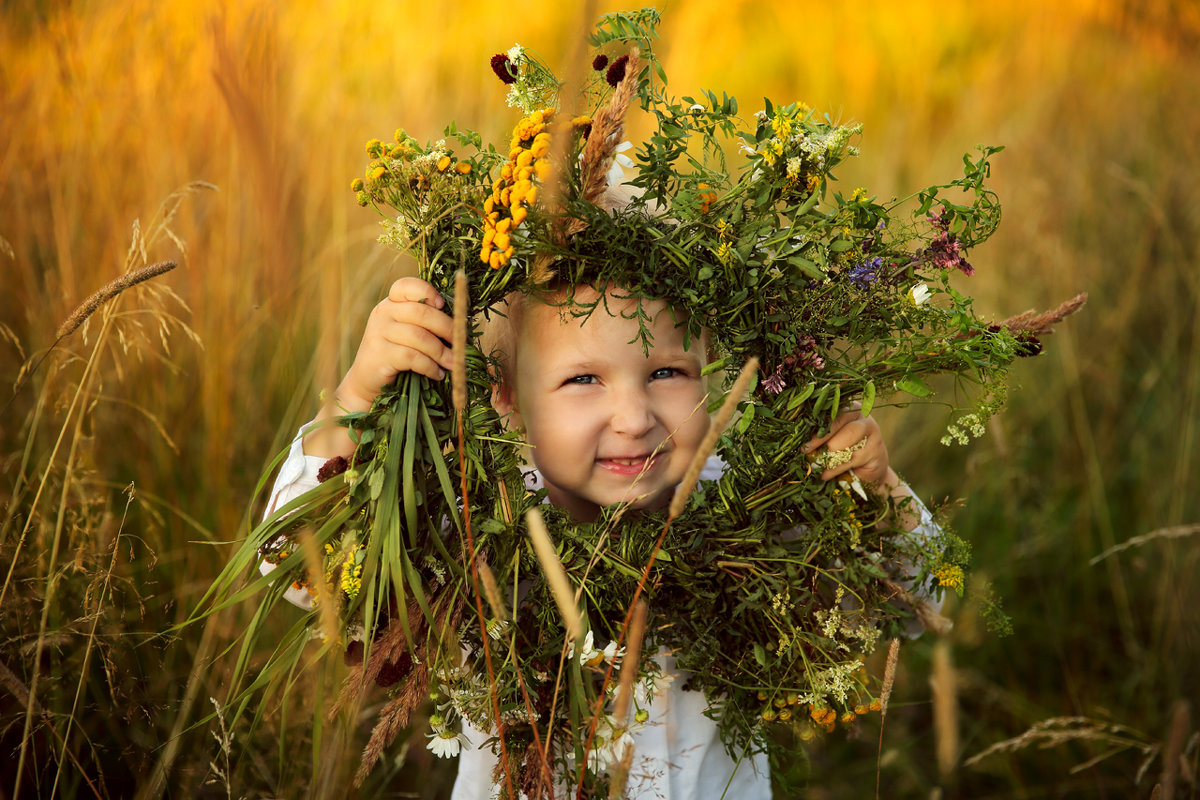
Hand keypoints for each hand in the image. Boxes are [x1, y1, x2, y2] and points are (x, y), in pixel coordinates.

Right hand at [338, 277, 454, 409]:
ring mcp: (378, 332)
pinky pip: (412, 357)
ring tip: (453, 363)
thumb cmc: (397, 356)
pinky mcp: (379, 354)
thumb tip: (461, 325)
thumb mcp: (409, 333)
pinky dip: (429, 366)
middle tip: (461, 343)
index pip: (407, 286)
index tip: (443, 305)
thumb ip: (426, 323)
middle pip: (421, 312)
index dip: (427, 291)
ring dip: (441, 352)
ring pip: (418, 336)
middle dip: (446, 328)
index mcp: (392, 302)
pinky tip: (437, 374)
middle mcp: (383, 312)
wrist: (368, 383)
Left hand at [802, 405, 897, 491]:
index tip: (801, 435)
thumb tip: (799, 441)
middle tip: (804, 449)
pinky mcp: (877, 450)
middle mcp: (862, 417)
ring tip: (814, 464)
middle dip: (819, 437)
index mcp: (849, 409)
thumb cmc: (845, 452)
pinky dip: (834, 468)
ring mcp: (873, 432)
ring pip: (845, 442)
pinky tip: (824, 474)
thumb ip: (821, 437)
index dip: (815, 423)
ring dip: (827, 455)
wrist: (870, 471)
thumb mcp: (833, 440)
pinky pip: (851, 460)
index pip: (831, 411)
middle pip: (839, 422)